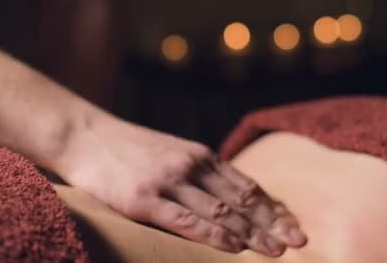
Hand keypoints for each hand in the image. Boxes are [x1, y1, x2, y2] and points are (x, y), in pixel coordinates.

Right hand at [54, 117, 306, 255]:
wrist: (87, 136)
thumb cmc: (129, 148)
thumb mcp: (172, 151)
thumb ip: (198, 171)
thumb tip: (225, 195)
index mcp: (200, 155)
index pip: (246, 185)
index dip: (272, 207)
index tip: (293, 223)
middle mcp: (191, 166)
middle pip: (241, 199)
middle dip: (272, 222)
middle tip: (299, 242)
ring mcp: (169, 181)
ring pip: (221, 210)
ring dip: (252, 233)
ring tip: (276, 250)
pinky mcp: (145, 198)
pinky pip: (187, 220)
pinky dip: (214, 235)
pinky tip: (234, 247)